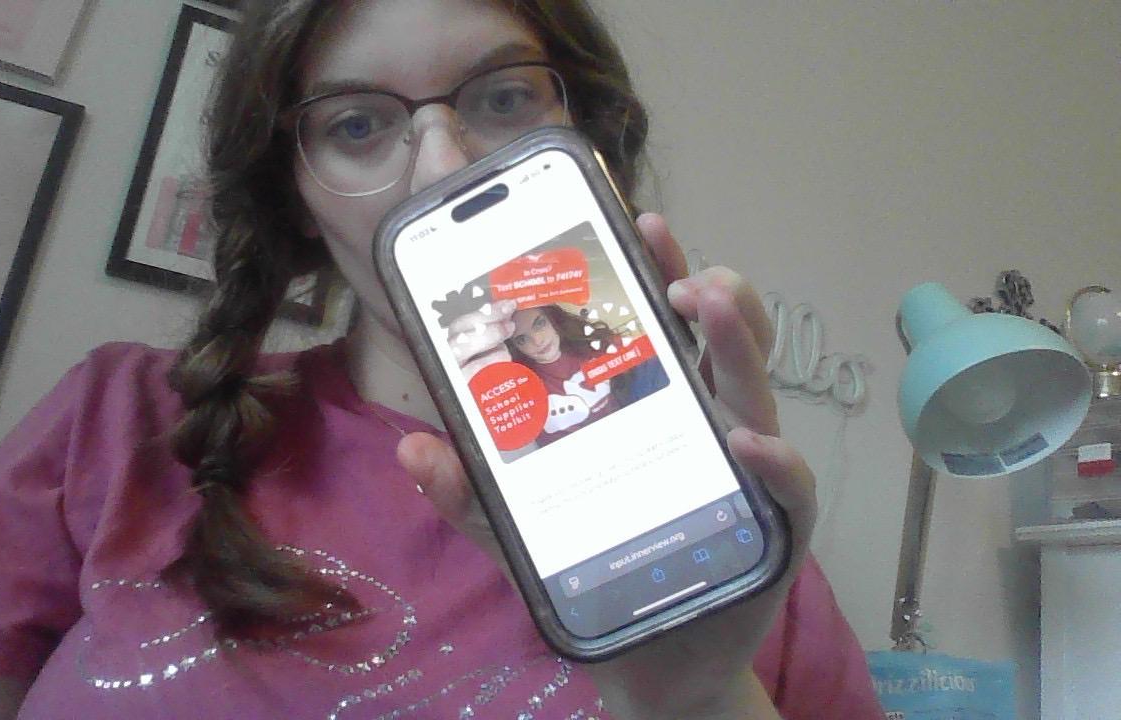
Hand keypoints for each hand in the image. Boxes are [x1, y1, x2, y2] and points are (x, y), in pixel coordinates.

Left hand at [397, 213, 815, 718]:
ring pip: (756, 391)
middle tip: (676, 268)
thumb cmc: (596, 570)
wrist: (649, 663)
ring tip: (705, 304)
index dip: (657, 268)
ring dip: (735, 341)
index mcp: (655, 406)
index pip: (662, 324)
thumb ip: (472, 492)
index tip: (638, 221)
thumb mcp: (519, 529)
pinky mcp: (772, 532)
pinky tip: (747, 443)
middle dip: (706, 289)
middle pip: (721, 340)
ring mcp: (745, 473)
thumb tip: (413, 447)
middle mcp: (707, 424)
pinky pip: (788, 491)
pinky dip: (775, 462)